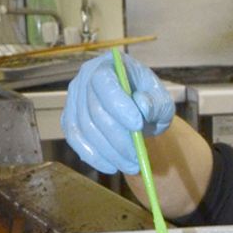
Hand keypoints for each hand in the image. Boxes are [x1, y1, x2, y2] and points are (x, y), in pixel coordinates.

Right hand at [61, 51, 174, 174]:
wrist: (138, 114)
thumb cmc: (150, 103)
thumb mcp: (162, 101)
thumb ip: (157, 103)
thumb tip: (142, 106)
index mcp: (109, 65)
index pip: (104, 82)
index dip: (118, 104)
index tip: (138, 125)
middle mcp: (86, 77)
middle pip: (95, 111)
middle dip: (118, 139)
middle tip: (137, 159)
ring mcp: (75, 98)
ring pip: (86, 129)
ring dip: (109, 153)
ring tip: (132, 166)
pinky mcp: (70, 118)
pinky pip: (75, 140)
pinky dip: (93, 157)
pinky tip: (112, 167)